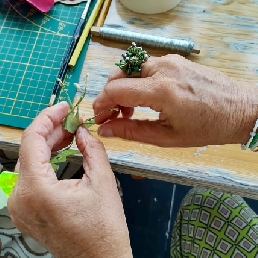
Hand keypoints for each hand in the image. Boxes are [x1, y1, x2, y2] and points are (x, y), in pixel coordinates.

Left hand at [8, 102, 131, 257]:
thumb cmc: (103, 229)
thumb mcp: (102, 180)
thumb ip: (92, 148)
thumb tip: (83, 130)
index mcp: (37, 190)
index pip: (33, 139)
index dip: (49, 117)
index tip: (63, 107)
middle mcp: (20, 198)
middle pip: (30, 149)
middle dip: (52, 130)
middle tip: (72, 120)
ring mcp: (21, 206)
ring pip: (30, 161)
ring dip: (49, 144)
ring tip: (70, 134)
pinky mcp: (27, 209)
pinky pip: (32, 175)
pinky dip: (46, 160)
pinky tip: (61, 151)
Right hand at [93, 54, 257, 146]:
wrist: (241, 109)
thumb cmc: (207, 128)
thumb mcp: (166, 137)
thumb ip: (131, 131)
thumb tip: (105, 130)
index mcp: (161, 90)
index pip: (116, 89)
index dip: (101, 103)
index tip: (98, 117)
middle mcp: (163, 68)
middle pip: (120, 73)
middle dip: (110, 94)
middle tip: (115, 115)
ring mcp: (170, 60)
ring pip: (131, 68)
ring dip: (124, 87)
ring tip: (131, 108)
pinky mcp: (176, 60)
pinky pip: (147, 66)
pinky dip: (138, 80)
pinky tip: (146, 97)